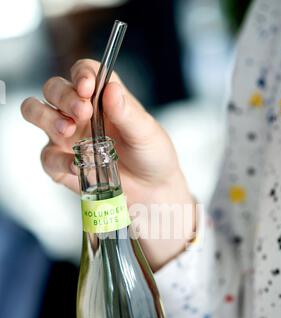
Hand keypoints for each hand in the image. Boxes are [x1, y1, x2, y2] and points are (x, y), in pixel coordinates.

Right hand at [21, 59, 194, 269]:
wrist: (152, 190)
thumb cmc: (151, 155)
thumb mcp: (146, 132)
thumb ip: (127, 112)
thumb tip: (111, 89)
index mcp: (101, 98)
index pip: (82, 72)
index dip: (81, 75)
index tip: (87, 87)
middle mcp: (79, 113)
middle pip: (52, 89)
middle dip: (63, 96)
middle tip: (82, 112)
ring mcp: (67, 138)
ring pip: (37, 114)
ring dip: (48, 118)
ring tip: (68, 130)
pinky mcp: (61, 164)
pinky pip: (47, 157)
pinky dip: (59, 160)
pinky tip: (77, 165)